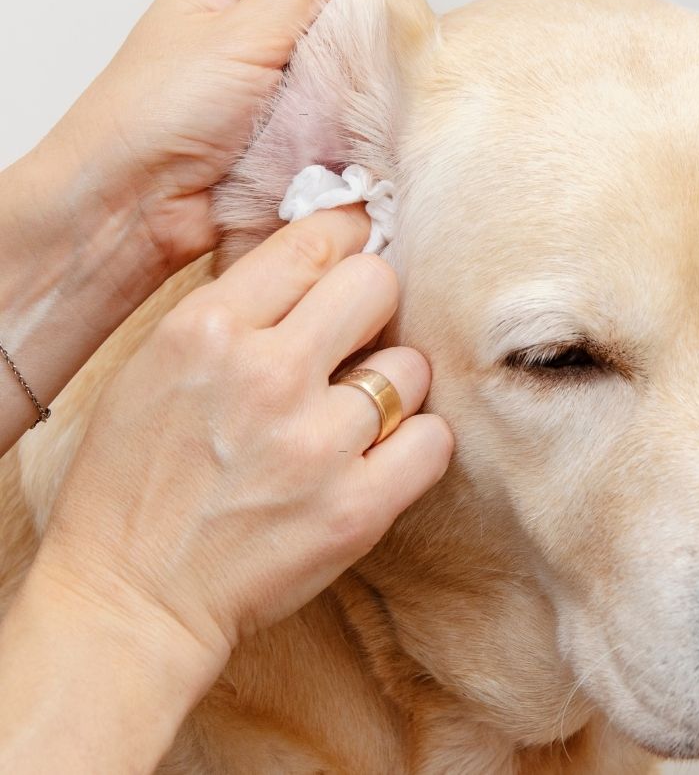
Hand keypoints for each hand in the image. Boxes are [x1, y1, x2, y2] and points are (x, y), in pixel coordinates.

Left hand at [0, 0, 368, 448]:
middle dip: (349, 48)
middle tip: (374, 62)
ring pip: (328, 85)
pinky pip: (322, 132)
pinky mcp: (275, 144)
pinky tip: (352, 140)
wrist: (135, 207)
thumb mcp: (241, 31)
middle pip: (322, 29)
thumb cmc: (158, 112)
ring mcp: (261, 96)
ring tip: (360, 107)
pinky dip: (336, 138)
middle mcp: (242, 40)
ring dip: (344, 100)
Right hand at [33, 205, 453, 668]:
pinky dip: (416, 442)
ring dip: (393, 383)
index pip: (314, 243)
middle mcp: (266, 375)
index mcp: (206, 329)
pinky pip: (434, 440)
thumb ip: (234, 309)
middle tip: (360, 330)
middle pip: (377, 284)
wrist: (131, 596)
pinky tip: (383, 453)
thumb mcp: (156, 365)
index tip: (359, 245)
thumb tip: (313, 266)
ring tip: (358, 411)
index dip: (347, 235)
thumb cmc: (134, 480)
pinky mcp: (354, 509)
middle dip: (374, 300)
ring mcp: (316, 445)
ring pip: (412, 366)